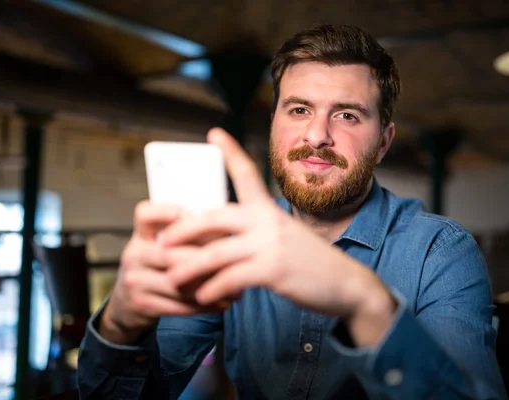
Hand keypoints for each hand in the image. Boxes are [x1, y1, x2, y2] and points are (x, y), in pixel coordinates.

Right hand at [100, 201, 226, 344]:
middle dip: (206, 260)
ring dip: (210, 288)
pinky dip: (203, 306)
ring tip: (235, 291)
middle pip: (171, 254)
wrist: (125, 304)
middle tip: (234, 265)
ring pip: (178, 284)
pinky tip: (221, 305)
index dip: (166, 211)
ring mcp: (134, 280)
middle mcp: (134, 254)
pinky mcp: (141, 304)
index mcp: (141, 235)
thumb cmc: (155, 269)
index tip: (191, 216)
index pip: (144, 214)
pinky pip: (178, 306)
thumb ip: (185, 238)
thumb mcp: (159, 248)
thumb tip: (227, 231)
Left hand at [160, 128, 395, 344]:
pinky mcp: (273, 270)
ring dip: (189, 268)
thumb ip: (260, 234)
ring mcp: (271, 244)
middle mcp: (269, 221)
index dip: (230, 152)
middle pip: (215, 217)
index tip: (214, 133)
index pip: (248, 174)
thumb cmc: (313, 263)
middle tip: (161, 240)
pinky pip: (231, 278)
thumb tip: (227, 244)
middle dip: (183, 228)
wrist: (347, 284)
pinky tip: (203, 297)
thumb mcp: (287, 238)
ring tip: (173, 279)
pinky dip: (212, 289)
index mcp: (270, 210)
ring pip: (216, 252)